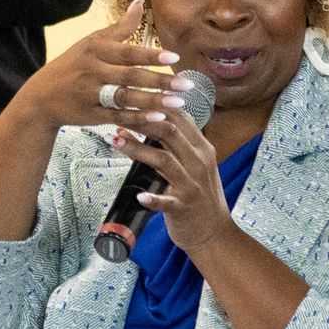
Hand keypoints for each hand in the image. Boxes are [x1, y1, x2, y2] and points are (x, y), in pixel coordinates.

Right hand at [15, 0, 187, 127]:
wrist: (42, 97)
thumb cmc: (73, 64)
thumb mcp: (92, 42)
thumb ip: (120, 27)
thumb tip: (140, 0)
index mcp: (95, 51)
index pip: (127, 53)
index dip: (151, 55)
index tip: (175, 58)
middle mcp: (92, 72)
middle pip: (130, 77)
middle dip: (160, 81)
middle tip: (187, 85)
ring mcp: (91, 95)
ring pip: (125, 98)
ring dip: (153, 101)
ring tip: (178, 104)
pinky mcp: (91, 115)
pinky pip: (117, 116)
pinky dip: (137, 118)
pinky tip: (158, 118)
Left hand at [111, 101, 231, 253]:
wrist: (214, 232)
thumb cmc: (199, 195)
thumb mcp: (193, 164)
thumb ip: (174, 144)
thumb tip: (142, 122)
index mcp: (202, 148)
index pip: (179, 118)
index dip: (155, 104)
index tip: (132, 96)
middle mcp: (198, 162)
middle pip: (169, 132)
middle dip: (141, 119)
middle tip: (116, 111)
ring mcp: (191, 185)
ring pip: (163, 160)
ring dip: (136, 149)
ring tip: (114, 139)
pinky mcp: (183, 207)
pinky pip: (166, 201)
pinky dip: (152, 199)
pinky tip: (138, 196)